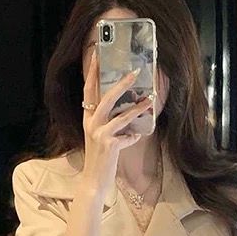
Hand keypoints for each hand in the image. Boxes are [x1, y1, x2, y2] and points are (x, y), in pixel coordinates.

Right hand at [79, 48, 153, 197]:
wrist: (93, 180)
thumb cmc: (101, 156)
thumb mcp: (101, 135)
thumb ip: (110, 121)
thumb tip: (129, 106)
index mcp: (87, 118)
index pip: (88, 90)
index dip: (92, 72)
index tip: (97, 55)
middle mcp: (91, 124)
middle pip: (105, 97)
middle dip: (121, 84)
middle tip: (134, 72)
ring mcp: (99, 135)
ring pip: (121, 116)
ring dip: (137, 107)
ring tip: (149, 99)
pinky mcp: (109, 146)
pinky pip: (128, 136)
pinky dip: (133, 136)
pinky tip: (135, 137)